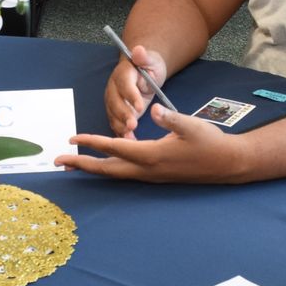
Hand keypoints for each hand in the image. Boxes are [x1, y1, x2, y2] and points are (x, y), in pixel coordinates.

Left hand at [54, 103, 249, 182]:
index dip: (92, 142)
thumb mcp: (191, 126)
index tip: (72, 139)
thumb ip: (169, 118)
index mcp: (152, 155)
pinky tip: (104, 162)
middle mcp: (147, 169)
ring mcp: (151, 175)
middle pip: (107, 169)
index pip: (115, 147)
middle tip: (58, 162)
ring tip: (73, 163)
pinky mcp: (156, 175)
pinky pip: (125, 173)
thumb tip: (151, 110)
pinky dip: (109, 168)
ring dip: (93, 168)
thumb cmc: (210, 143)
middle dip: (81, 165)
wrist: (227, 164)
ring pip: (115, 173)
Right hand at [104, 47, 168, 136]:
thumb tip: (138, 50)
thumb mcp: (151, 60)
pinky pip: (115, 123)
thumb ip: (145, 57)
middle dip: (123, 115)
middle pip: (115, 102)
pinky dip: (120, 133)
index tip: (139, 107)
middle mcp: (114, 88)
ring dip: (119, 126)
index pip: (125, 85)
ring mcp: (113, 100)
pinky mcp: (115, 111)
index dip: (131, 96)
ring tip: (129, 137)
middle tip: (132, 125)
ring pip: (113, 114)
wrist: (144, 71)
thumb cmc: (149, 66)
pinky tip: (129, 142)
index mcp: (123, 74)